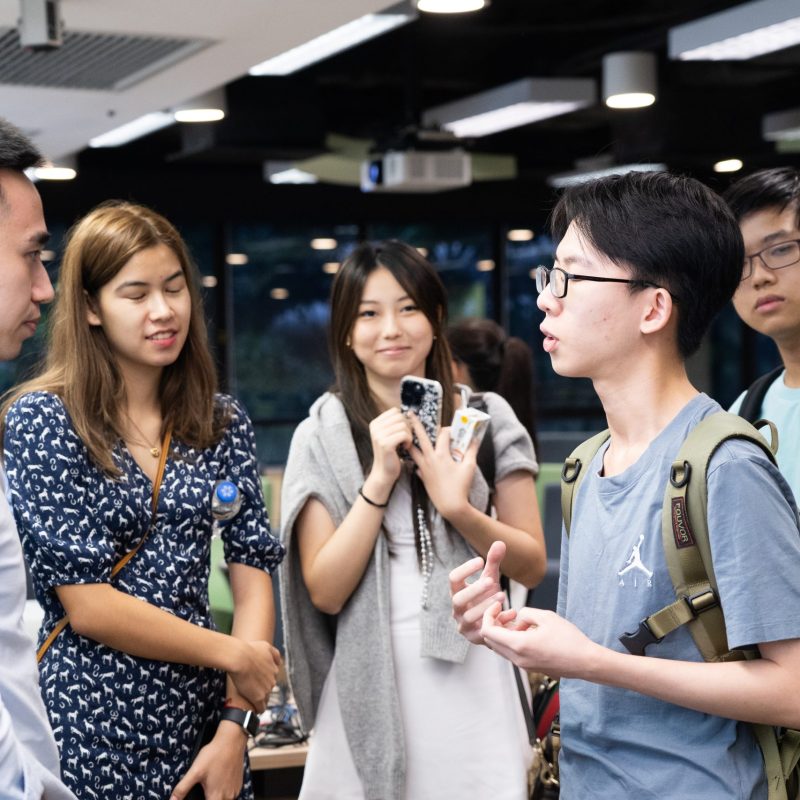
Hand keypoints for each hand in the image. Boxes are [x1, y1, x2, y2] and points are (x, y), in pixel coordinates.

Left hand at [170, 722, 246, 799]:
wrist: (232, 740)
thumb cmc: (214, 754)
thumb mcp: (195, 771)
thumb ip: (182, 788)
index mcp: (216, 796)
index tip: (198, 795)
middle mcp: (228, 796)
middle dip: (208, 797)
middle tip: (204, 788)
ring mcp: (235, 790)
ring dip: (216, 796)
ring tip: (211, 784)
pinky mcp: (239, 784)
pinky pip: (230, 794)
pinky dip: (224, 791)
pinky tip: (219, 780)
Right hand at [228, 640, 280, 712]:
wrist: (239, 658)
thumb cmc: (249, 650)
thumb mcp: (265, 646)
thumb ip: (274, 654)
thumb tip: (279, 662)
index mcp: (275, 669)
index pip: (271, 678)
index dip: (263, 680)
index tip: (257, 682)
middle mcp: (273, 680)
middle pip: (268, 688)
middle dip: (262, 690)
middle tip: (252, 691)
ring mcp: (267, 690)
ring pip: (265, 698)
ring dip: (260, 700)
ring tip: (252, 703)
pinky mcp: (258, 698)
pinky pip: (261, 708)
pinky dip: (258, 709)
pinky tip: (254, 711)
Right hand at [366, 407, 410, 490]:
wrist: (384, 472)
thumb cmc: (391, 453)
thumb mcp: (389, 435)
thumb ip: (394, 423)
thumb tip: (410, 413)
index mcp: (375, 423)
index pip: (395, 411)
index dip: (403, 420)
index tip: (402, 431)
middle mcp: (375, 428)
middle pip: (400, 417)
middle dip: (407, 427)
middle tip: (406, 438)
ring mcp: (379, 435)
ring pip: (403, 425)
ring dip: (409, 435)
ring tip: (405, 444)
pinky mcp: (385, 444)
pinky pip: (404, 434)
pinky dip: (409, 441)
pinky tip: (405, 448)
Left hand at [408, 416, 477, 520]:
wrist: (451, 506)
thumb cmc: (461, 486)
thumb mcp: (469, 467)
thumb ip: (471, 451)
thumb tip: (475, 439)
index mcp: (442, 455)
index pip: (443, 434)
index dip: (449, 429)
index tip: (453, 430)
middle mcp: (430, 459)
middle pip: (421, 437)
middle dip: (415, 424)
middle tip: (409, 413)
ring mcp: (424, 468)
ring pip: (413, 451)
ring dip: (410, 442)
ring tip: (404, 435)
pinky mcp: (422, 477)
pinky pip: (415, 465)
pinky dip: (414, 460)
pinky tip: (414, 459)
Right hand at [449, 540, 506, 644]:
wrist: (491, 622)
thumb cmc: (487, 596)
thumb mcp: (490, 578)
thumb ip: (493, 562)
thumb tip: (500, 542)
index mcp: (457, 591)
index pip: (453, 579)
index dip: (465, 569)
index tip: (480, 560)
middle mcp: (457, 608)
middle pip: (458, 599)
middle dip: (474, 590)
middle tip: (491, 581)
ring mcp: (464, 624)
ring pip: (469, 617)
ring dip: (485, 606)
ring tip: (502, 595)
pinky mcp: (475, 637)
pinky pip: (483, 631)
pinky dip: (497, 621)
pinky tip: (511, 612)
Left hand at [481, 600, 599, 677]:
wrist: (586, 662)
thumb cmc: (569, 639)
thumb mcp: (546, 617)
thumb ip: (526, 613)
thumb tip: (518, 617)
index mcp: (518, 645)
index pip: (488, 631)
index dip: (489, 614)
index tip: (499, 604)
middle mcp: (517, 658)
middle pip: (491, 640)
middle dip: (495, 622)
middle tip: (510, 612)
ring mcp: (523, 665)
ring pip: (500, 647)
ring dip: (504, 632)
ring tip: (521, 620)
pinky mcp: (529, 667)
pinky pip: (511, 652)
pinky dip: (512, 639)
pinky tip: (528, 630)